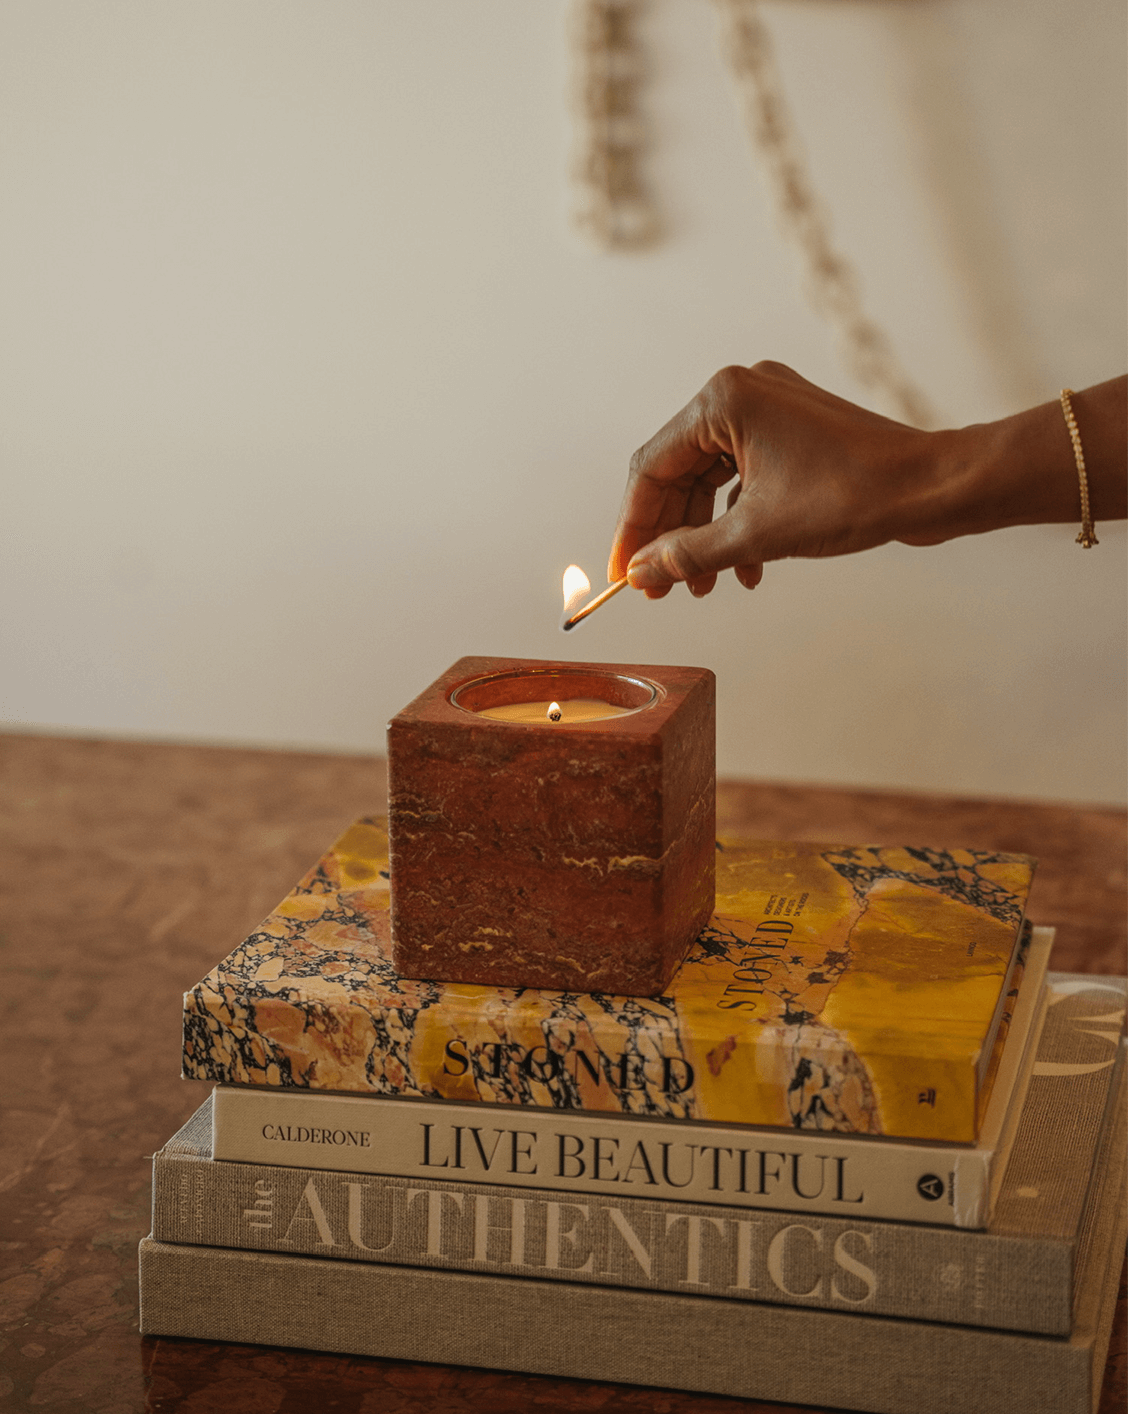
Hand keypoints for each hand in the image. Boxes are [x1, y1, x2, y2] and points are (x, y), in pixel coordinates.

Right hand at [608, 361, 945, 598]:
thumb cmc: (854, 497)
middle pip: (678, 475)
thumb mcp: (758, 534)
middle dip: (669, 537)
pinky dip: (738, 525)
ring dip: (703, 538)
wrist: (933, 488)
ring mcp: (770, 412)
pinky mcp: (792, 433)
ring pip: (711, 483)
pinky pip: (744, 481)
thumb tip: (640, 574)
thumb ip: (688, 554)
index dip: (631, 528)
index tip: (620, 574)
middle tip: (659, 590)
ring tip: (703, 588)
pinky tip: (748, 572)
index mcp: (724, 400)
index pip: (651, 468)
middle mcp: (742, 394)